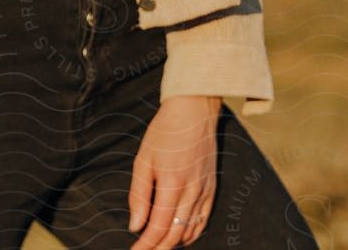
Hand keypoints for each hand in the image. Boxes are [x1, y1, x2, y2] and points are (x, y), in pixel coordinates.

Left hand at [127, 94, 220, 246]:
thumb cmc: (165, 132)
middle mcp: (192, 191)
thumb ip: (139, 195)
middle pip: (176, 234)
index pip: (159, 227)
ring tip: (157, 247)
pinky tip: (180, 238)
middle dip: (158, 248)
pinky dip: (191, 234)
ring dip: (174, 244)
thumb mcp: (143, 159)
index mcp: (173, 184)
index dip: (146, 244)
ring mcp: (205, 191)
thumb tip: (136, 225)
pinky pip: (203, 220)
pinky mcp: (212, 188)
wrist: (194, 111)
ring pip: (191, 230)